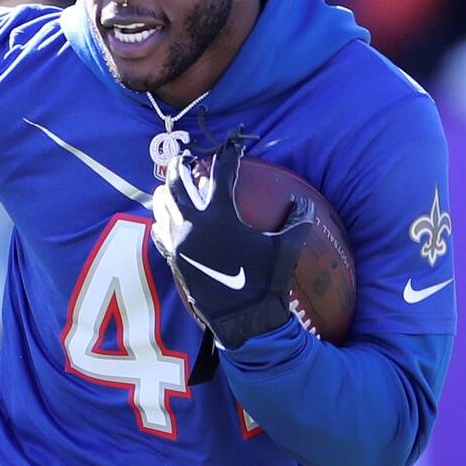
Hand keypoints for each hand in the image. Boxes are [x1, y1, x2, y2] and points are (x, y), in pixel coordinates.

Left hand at [152, 138, 310, 348]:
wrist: (243, 320)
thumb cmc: (265, 283)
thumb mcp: (286, 249)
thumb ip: (298, 222)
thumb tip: (305, 204)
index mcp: (220, 216)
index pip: (222, 174)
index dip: (230, 156)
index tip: (234, 146)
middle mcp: (193, 224)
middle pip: (178, 183)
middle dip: (180, 165)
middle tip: (185, 158)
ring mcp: (179, 242)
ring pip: (162, 205)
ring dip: (167, 190)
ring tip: (172, 184)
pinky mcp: (173, 259)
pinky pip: (159, 232)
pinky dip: (162, 220)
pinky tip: (166, 219)